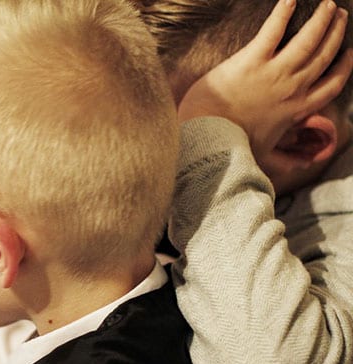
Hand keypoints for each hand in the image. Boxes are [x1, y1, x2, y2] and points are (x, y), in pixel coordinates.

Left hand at [178, 0, 352, 165]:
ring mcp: (273, 73)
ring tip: (328, 6)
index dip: (343, 67)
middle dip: (335, 34)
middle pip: (323, 56)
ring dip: (320, 21)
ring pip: (307, 40)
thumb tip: (306, 165)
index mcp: (296, 110)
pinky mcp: (250, 61)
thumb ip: (287, 160)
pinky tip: (290, 0)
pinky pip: (272, 31)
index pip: (330, 85)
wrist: (206, 138)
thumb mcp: (264, 158)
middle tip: (340, 17)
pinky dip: (283, 14)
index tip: (348, 53)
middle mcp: (291, 89)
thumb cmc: (230, 148)